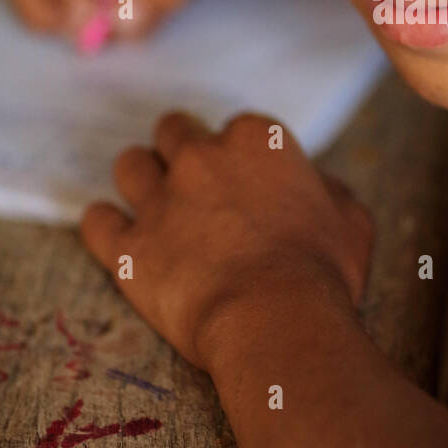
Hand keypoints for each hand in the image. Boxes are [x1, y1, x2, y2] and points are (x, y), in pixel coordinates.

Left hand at [80, 112, 373, 371]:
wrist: (275, 319)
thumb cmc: (322, 272)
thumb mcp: (351, 221)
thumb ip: (330, 191)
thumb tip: (319, 187)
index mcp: (257, 141)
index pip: (235, 128)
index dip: (240, 157)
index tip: (246, 184)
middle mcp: (200, 157)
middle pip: (173, 131)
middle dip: (181, 153)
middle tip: (197, 189)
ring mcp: (159, 199)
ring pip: (130, 165)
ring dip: (142, 181)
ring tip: (156, 209)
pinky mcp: (127, 245)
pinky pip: (95, 220)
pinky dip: (105, 226)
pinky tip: (119, 237)